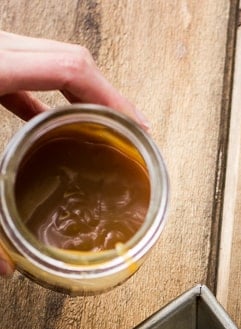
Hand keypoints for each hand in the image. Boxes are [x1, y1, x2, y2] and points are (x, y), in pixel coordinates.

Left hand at [0, 30, 149, 276]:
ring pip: (42, 59)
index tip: (137, 126)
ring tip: (95, 129)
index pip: (72, 68)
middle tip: (127, 133)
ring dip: (73, 93)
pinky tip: (41, 121)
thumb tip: (4, 269)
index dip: (114, 97)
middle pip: (66, 58)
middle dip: (104, 96)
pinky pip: (13, 71)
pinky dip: (35, 94)